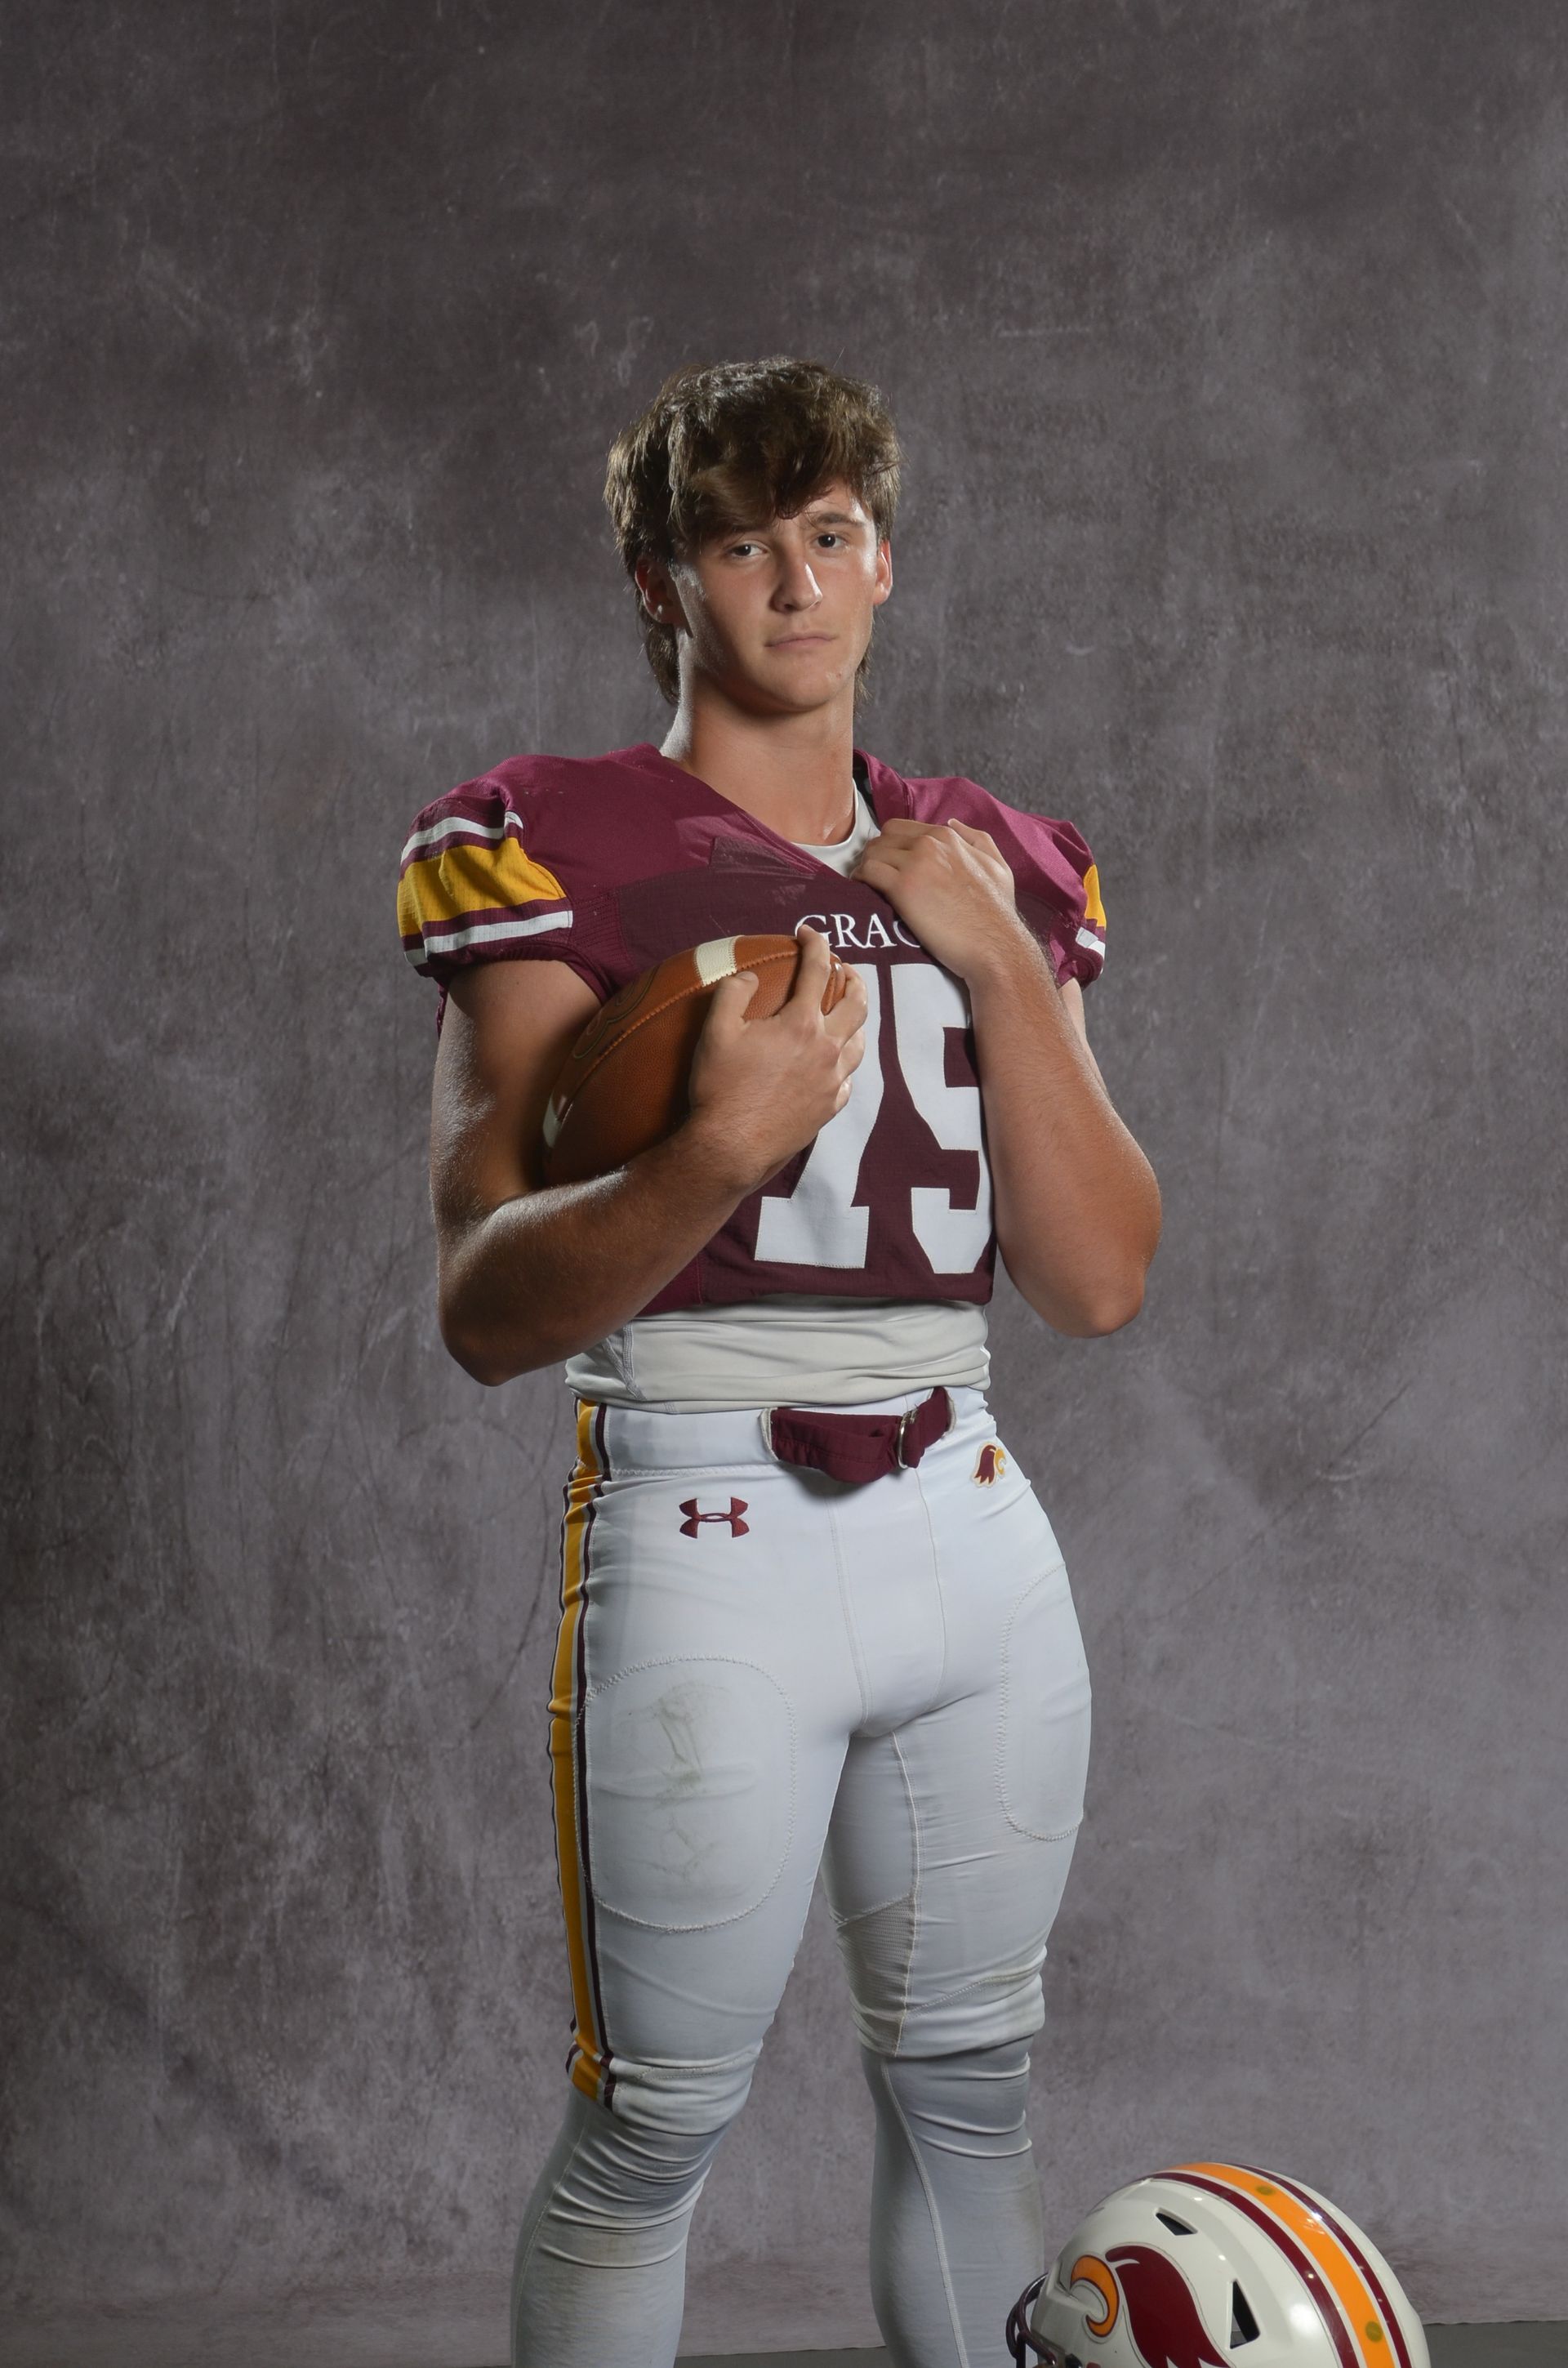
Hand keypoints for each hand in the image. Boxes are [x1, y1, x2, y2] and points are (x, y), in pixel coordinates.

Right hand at [685, 925, 868, 1191]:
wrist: (731, 1146)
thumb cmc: (720, 1087)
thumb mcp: (715, 1031)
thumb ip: (734, 992)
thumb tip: (751, 976)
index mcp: (800, 1023)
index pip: (817, 970)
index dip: (815, 943)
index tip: (808, 932)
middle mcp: (827, 1049)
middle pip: (857, 1002)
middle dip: (853, 977)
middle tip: (842, 968)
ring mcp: (832, 1080)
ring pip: (860, 1040)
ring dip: (856, 1018)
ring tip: (846, 1010)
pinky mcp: (830, 1107)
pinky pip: (849, 1078)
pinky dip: (846, 1061)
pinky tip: (836, 1061)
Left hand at [849, 817, 1028, 982]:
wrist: (994, 945)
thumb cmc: (998, 912)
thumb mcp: (998, 866)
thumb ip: (976, 839)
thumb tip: (952, 822)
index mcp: (948, 836)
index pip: (901, 829)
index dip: (892, 847)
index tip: (891, 865)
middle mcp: (929, 843)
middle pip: (883, 838)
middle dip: (877, 855)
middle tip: (877, 877)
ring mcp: (915, 863)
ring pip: (871, 853)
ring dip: (866, 868)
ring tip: (870, 887)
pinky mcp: (903, 888)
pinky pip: (867, 872)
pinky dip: (861, 881)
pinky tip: (866, 893)